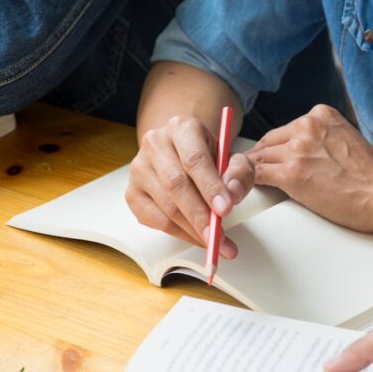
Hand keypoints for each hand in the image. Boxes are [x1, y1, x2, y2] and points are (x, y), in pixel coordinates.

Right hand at [126, 116, 253, 256]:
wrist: (181, 153)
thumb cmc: (207, 157)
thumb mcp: (232, 157)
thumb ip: (240, 173)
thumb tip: (232, 195)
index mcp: (182, 129)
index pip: (194, 159)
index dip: (211, 187)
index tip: (226, 209)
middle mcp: (155, 145)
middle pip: (176, 184)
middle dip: (200, 216)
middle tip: (219, 238)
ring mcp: (139, 169)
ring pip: (165, 206)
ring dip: (192, 230)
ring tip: (215, 243)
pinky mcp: (132, 193)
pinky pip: (154, 220)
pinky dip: (178, 234)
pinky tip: (195, 238)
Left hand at [247, 104, 372, 233]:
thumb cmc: (370, 176)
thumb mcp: (343, 140)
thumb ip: (319, 139)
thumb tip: (297, 152)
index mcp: (320, 115)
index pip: (284, 130)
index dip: (272, 148)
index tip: (265, 157)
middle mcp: (306, 125)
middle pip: (268, 142)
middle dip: (259, 159)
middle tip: (249, 173)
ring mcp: (297, 148)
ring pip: (259, 159)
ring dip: (251, 173)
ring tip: (245, 183)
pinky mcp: (291, 173)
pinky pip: (256, 175)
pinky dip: (247, 182)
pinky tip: (246, 189)